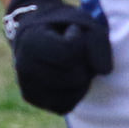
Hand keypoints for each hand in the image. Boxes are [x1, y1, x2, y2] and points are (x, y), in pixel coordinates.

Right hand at [2, 0, 110, 114]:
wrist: (38, 32)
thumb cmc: (64, 26)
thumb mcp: (85, 23)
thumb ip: (98, 42)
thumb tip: (105, 72)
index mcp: (31, 42)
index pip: (70, 52)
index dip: (79, 41)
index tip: (69, 32)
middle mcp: (23, 66)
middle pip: (75, 77)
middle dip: (83, 63)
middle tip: (70, 49)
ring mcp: (26, 85)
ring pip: (72, 93)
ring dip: (81, 78)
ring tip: (67, 61)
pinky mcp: (32, 98)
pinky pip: (65, 105)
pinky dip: (74, 92)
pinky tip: (65, 76)